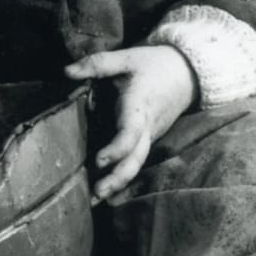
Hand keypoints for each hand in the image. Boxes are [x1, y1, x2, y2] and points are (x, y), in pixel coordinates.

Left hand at [65, 45, 198, 203]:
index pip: (130, 133)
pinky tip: (105, 188)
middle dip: (117, 178)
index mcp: (140, 106)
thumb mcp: (127, 57)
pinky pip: (136, 160)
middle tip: (96, 193)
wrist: (188, 73)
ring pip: (136, 164)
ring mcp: (149, 136)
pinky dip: (122, 175)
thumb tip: (67, 72)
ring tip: (96, 199)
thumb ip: (97, 64)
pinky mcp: (148, 139)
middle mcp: (147, 127)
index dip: (116, 149)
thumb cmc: (155, 64)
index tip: (98, 160)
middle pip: (135, 159)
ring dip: (117, 182)